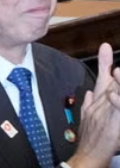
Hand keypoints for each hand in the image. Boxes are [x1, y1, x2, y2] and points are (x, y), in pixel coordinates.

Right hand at [68, 43, 119, 167]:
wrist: (86, 155)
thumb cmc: (90, 139)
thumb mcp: (87, 118)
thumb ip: (89, 104)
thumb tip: (89, 92)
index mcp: (96, 102)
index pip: (102, 78)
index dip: (104, 62)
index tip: (105, 47)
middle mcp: (100, 105)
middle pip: (109, 82)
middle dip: (110, 68)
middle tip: (116, 63)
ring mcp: (105, 113)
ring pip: (114, 94)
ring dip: (118, 83)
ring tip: (118, 72)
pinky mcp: (112, 125)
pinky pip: (117, 110)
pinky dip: (117, 101)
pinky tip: (116, 95)